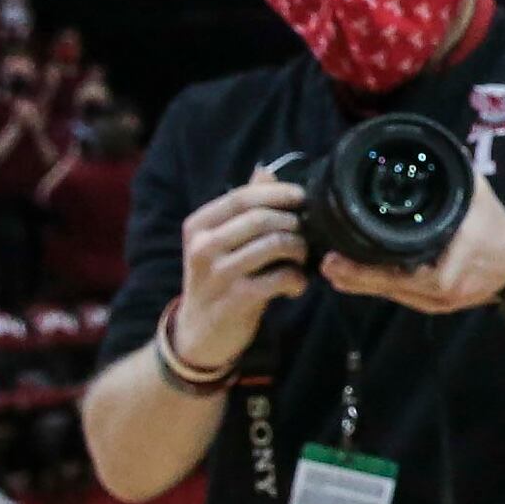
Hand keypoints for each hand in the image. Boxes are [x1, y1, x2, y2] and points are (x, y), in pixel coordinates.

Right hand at [170, 171, 312, 370]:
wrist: (199, 333)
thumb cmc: (218, 279)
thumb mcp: (220, 241)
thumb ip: (242, 208)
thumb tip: (266, 171)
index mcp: (198, 225)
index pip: (242, 197)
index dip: (279, 193)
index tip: (303, 197)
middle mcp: (202, 246)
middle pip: (261, 218)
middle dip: (293, 223)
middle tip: (306, 233)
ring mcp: (217, 274)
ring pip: (274, 245)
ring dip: (299, 250)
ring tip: (301, 258)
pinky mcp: (234, 300)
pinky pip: (280, 278)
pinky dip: (297, 280)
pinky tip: (295, 286)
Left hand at [317, 171, 504, 318]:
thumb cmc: (497, 225)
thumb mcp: (475, 193)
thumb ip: (447, 173)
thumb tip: (420, 149)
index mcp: (451, 263)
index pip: (402, 272)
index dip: (367, 270)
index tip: (337, 258)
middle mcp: (444, 289)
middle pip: (392, 288)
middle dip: (357, 278)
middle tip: (327, 266)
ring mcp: (441, 302)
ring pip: (395, 296)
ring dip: (363, 284)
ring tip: (334, 272)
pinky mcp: (438, 306)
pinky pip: (403, 298)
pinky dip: (381, 287)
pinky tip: (357, 280)